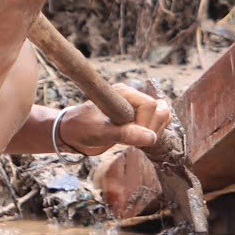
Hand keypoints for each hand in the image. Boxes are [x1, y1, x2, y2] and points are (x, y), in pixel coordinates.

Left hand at [57, 84, 173, 154]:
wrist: (71, 133)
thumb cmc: (80, 128)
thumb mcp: (100, 133)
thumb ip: (125, 134)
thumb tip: (151, 138)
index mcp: (124, 94)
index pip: (150, 105)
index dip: (145, 124)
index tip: (130, 136)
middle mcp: (133, 98)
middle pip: (161, 110)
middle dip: (151, 128)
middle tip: (132, 139)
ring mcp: (136, 108)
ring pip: (162, 116)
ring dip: (152, 132)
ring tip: (132, 140)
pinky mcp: (138, 119)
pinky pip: (157, 124)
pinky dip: (151, 135)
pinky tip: (135, 140)